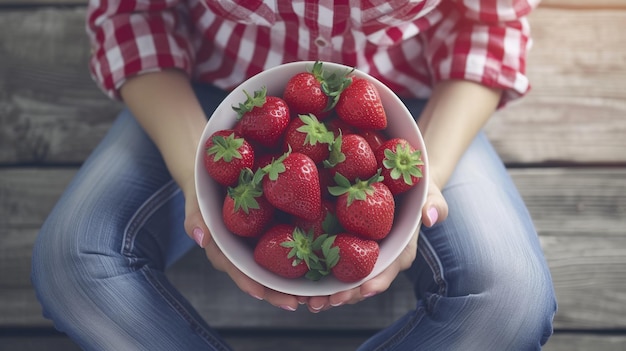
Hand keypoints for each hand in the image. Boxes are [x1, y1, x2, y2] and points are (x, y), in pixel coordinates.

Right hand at [182, 181, 302, 311]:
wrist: (218, 176)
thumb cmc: (205, 191)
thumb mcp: (196, 200)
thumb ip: (195, 217)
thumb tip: (199, 238)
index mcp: (223, 251)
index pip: (235, 270)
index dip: (248, 282)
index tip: (260, 293)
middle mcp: (241, 254)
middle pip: (259, 278)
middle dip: (275, 292)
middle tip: (294, 303)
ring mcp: (257, 246)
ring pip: (273, 269)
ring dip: (290, 282)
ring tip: (310, 294)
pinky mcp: (270, 235)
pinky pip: (285, 249)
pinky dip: (299, 258)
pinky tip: (318, 264)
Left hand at [304, 176, 447, 312]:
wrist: (401, 187)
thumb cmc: (418, 192)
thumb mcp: (431, 194)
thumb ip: (435, 205)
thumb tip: (430, 217)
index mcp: (400, 253)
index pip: (389, 272)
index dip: (376, 282)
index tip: (364, 289)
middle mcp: (380, 261)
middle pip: (362, 284)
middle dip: (346, 296)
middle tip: (325, 302)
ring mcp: (362, 258)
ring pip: (345, 281)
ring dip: (328, 294)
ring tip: (309, 302)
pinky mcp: (346, 250)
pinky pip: (332, 266)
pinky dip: (318, 277)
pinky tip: (301, 286)